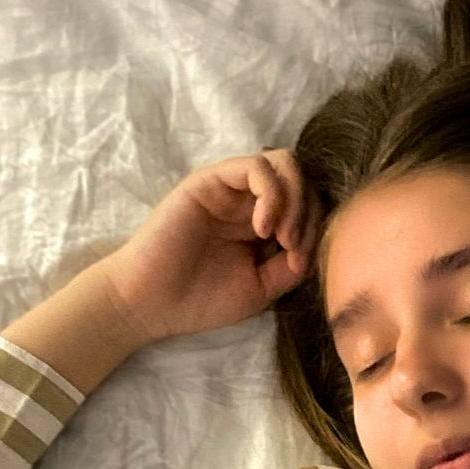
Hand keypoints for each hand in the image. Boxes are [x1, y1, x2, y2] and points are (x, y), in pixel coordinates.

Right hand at [96, 149, 324, 344]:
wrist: (151, 305)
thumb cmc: (200, 300)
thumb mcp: (262, 287)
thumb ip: (292, 265)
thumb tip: (318, 244)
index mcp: (263, 223)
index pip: (308, 202)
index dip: (316, 226)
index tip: (300, 260)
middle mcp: (249, 200)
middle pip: (302, 178)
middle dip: (310, 211)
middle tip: (293, 246)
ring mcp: (230, 188)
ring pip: (284, 164)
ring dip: (295, 198)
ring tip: (282, 235)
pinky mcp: (210, 179)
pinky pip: (257, 166)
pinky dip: (272, 193)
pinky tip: (263, 227)